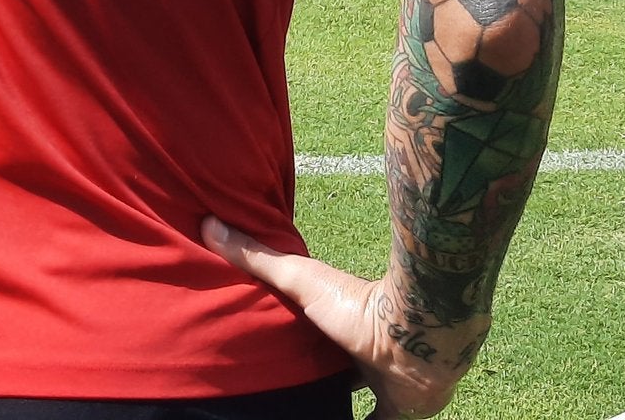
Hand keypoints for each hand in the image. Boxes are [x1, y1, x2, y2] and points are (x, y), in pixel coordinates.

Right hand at [201, 217, 484, 419]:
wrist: (417, 336)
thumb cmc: (357, 304)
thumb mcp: (298, 278)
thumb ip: (257, 257)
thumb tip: (207, 223)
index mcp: (332, 318)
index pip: (303, 328)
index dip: (285, 335)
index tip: (262, 343)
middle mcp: (355, 348)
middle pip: (324, 364)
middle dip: (306, 374)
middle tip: (278, 387)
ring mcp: (378, 379)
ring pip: (350, 394)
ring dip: (332, 402)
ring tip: (301, 410)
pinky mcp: (397, 409)